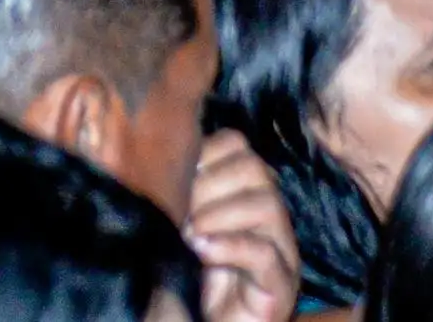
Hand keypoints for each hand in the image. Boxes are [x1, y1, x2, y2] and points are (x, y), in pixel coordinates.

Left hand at [186, 133, 304, 321]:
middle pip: (254, 168)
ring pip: (267, 205)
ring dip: (220, 215)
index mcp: (245, 193)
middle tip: (181, 212)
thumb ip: (178, 194)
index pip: (237, 145)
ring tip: (189, 234)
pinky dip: (231, 247)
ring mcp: (281, 252)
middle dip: (209, 185)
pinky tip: (201, 251)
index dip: (204, 154)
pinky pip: (266, 254)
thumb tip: (151, 160)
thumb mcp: (180, 228)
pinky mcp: (280, 287)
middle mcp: (270, 217)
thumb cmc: (188, 281)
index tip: (172, 178)